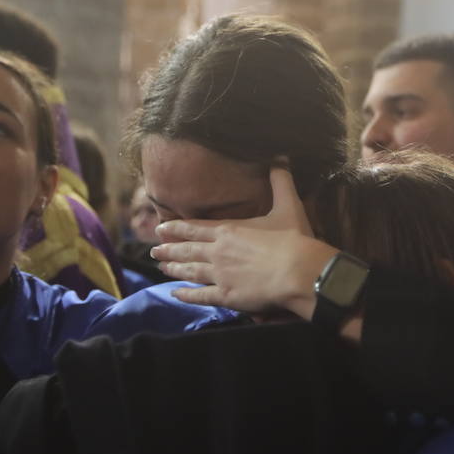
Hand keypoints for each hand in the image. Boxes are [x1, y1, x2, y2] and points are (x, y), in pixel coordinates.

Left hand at [151, 167, 335, 317]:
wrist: (299, 271)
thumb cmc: (294, 239)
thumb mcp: (288, 204)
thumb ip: (281, 180)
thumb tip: (281, 156)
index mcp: (228, 230)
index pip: (195, 228)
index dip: (177, 228)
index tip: (161, 229)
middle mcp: (217, 251)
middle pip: (186, 249)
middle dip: (169, 249)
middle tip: (153, 250)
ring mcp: (219, 275)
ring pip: (190, 271)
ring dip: (174, 269)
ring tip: (161, 268)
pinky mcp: (227, 296)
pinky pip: (201, 296)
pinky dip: (186, 295)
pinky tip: (175, 294)